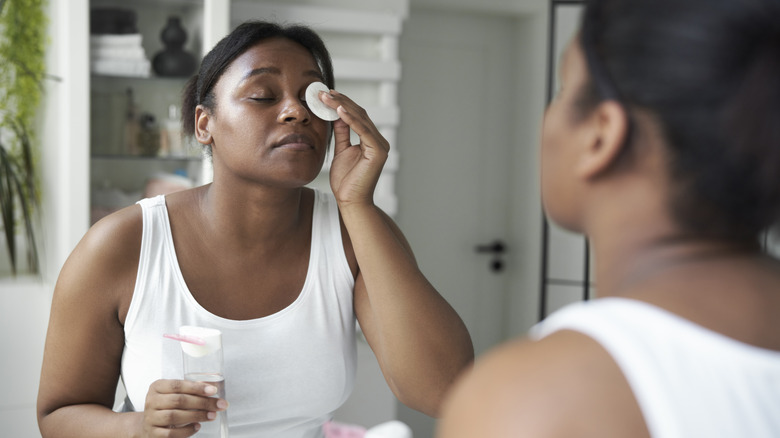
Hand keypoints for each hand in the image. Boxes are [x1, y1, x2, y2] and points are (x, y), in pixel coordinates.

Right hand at [141, 379, 226, 436]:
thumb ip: (193, 388)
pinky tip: (197, 426)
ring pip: (174, 416)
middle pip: (178, 400)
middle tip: (219, 405)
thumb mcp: (176, 393)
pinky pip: (171, 433)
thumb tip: (213, 384)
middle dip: (202, 402)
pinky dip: (186, 431)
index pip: (177, 385)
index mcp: (157, 387)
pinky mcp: (153, 433)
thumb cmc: (167, 406)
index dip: (196, 387)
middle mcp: (152, 401)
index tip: (213, 390)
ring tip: (212, 415)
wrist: (149, 424)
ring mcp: (151, 418)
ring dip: (196, 416)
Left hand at [321, 90, 389, 207]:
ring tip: (326, 97)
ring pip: (361, 119)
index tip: (325, 94)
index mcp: (370, 140)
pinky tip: (338, 110)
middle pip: (359, 114)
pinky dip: (351, 119)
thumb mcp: (340, 151)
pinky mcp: (378, 152)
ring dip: (342, 106)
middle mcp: (378, 140)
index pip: (356, 116)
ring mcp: (380, 145)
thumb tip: (336, 114)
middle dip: (340, 101)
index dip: (342, 103)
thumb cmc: (346, 181)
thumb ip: (341, 133)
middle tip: (323, 91)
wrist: (350, 201)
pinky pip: (363, 131)